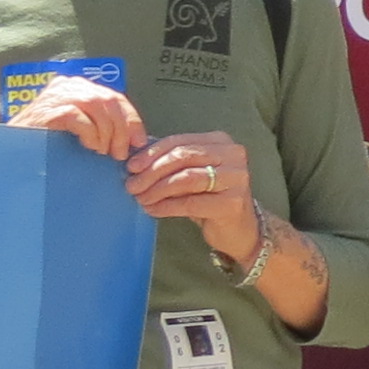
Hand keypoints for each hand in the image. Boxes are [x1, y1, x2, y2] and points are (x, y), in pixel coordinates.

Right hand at [8, 73, 143, 161]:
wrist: (11, 152)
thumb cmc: (45, 143)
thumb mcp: (78, 129)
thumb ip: (100, 124)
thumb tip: (134, 138)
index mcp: (77, 87)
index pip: (114, 97)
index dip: (131, 119)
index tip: (138, 141)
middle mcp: (67, 86)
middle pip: (109, 100)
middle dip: (122, 128)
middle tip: (120, 152)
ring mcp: (55, 95)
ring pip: (97, 106)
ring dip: (107, 132)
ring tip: (104, 151)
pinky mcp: (47, 109)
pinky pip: (79, 117)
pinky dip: (91, 133)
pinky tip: (90, 146)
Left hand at [128, 132, 259, 251]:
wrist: (237, 227)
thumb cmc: (209, 197)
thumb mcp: (191, 173)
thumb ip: (170, 161)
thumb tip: (133, 156)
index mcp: (221, 142)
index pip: (180, 141)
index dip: (152, 153)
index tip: (131, 167)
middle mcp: (234, 155)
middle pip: (183, 157)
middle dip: (152, 172)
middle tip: (132, 185)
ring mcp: (237, 178)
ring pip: (187, 179)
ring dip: (157, 189)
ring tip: (141, 198)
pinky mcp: (233, 203)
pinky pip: (191, 203)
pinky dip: (167, 206)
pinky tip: (153, 210)